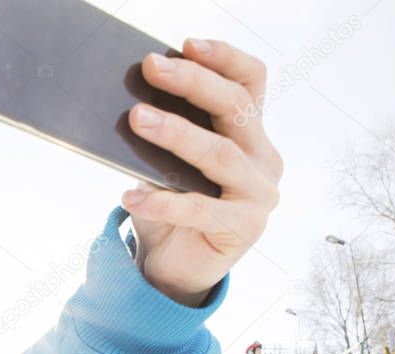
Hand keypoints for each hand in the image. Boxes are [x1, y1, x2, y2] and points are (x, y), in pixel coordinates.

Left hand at [122, 39, 282, 306]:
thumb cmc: (170, 207)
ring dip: (175, 133)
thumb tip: (131, 100)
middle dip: (192, 82)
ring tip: (136, 118)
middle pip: (236, 108)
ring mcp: (260, 195)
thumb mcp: (166, 164)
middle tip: (150, 68)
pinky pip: (199, 209)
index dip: (224, 58)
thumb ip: (162, 135)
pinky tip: (130, 193)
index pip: (251, 82)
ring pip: (219, 153)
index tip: (187, 44)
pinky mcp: (244, 229)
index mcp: (251, 134)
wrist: (175, 268)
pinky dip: (161, 200)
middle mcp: (264, 159)